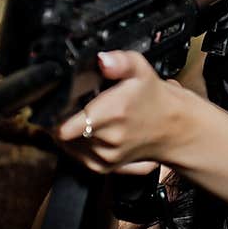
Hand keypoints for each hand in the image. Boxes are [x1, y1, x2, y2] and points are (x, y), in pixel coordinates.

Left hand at [54, 51, 192, 173]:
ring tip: (85, 116)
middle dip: (62, 118)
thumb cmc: (153, 98)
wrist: (173, 128)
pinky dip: (76, 144)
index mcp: (113, 113)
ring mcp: (105, 157)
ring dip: (69, 131)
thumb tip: (103, 60)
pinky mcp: (103, 168)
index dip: (54, 114)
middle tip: (74, 105)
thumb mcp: (140, 69)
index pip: (64, 126)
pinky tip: (88, 131)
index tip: (57, 102)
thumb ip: (120, 61)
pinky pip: (76, 156)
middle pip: (62, 132)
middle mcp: (108, 139)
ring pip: (67, 144)